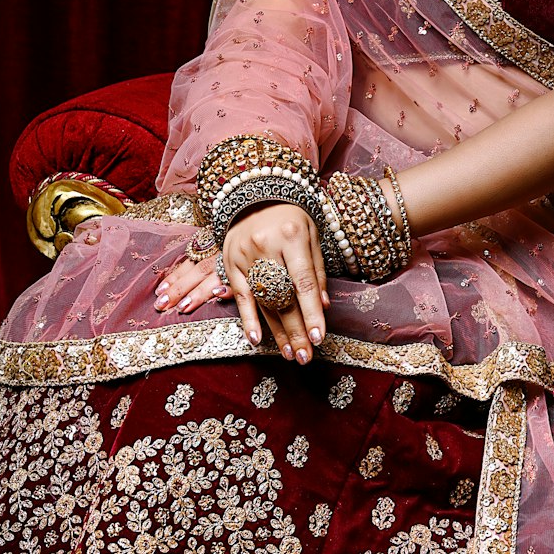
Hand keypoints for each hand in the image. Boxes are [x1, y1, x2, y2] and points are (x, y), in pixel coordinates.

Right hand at [154, 204, 330, 363]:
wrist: (254, 196)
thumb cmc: (291, 219)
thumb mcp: (312, 235)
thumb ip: (317, 270)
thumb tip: (323, 306)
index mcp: (291, 235)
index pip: (303, 282)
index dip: (311, 312)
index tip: (319, 338)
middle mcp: (265, 246)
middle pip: (282, 296)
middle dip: (296, 330)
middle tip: (305, 356)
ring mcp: (244, 256)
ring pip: (263, 301)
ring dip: (277, 331)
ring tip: (290, 354)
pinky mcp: (230, 264)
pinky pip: (240, 297)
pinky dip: (248, 319)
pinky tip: (257, 340)